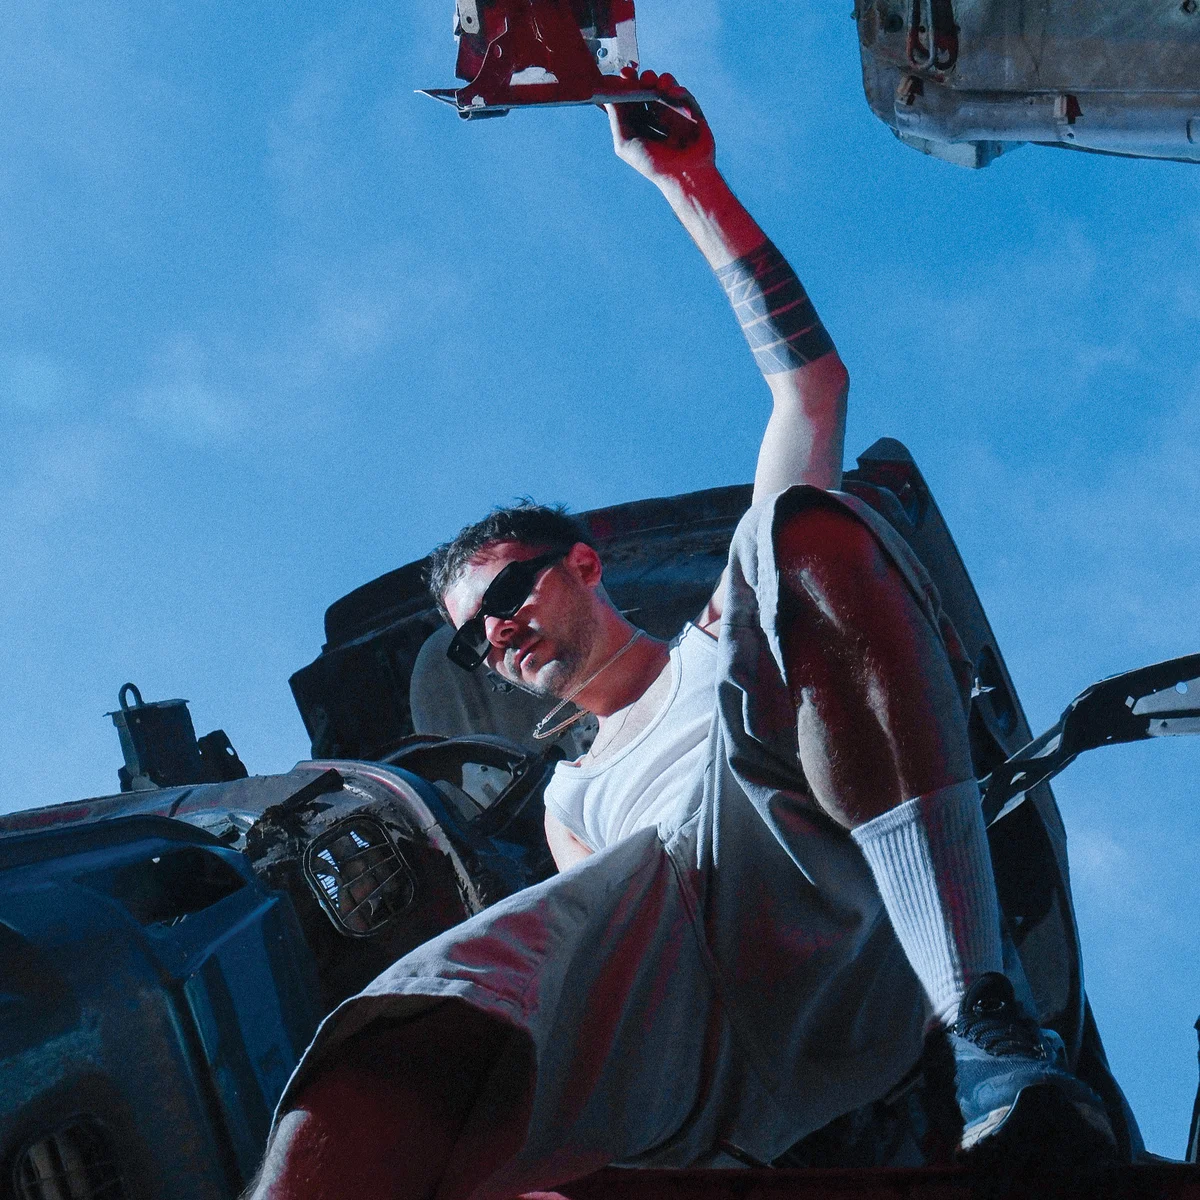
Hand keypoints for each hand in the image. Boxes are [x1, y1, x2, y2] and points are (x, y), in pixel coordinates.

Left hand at [605, 69, 715, 187]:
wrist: (683, 176)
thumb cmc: (652, 164)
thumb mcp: (625, 143)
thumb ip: (616, 119)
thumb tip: (607, 95)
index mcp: (640, 125)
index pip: (631, 100)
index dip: (627, 86)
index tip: (623, 75)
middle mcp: (656, 118)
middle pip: (648, 90)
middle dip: (642, 80)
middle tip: (636, 73)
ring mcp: (674, 114)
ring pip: (666, 88)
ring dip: (659, 81)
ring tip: (654, 81)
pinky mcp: (692, 113)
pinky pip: (684, 96)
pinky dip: (678, 90)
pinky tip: (672, 92)